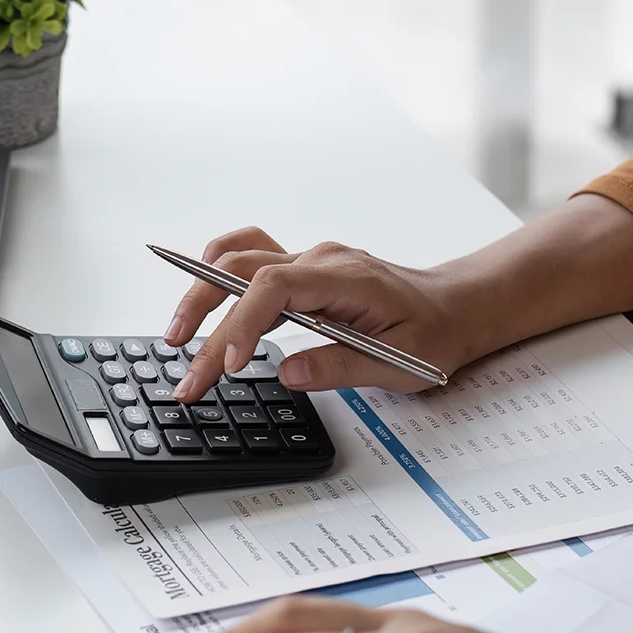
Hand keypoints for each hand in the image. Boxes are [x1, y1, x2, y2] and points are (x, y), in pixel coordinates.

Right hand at [162, 227, 474, 401]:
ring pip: (235, 259)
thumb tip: (288, 373)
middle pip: (240, 270)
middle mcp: (319, 261)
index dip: (243, 323)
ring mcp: (306, 261)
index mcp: (344, 277)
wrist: (455, 307)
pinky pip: (247, 261)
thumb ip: (339, 365)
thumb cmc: (433, 333)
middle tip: (186, 373)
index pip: (273, 286)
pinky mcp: (300, 273)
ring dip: (199, 292)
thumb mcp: (397, 363)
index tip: (230, 366)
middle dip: (204, 320)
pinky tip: (201, 308)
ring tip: (177, 335)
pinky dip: (216, 280)